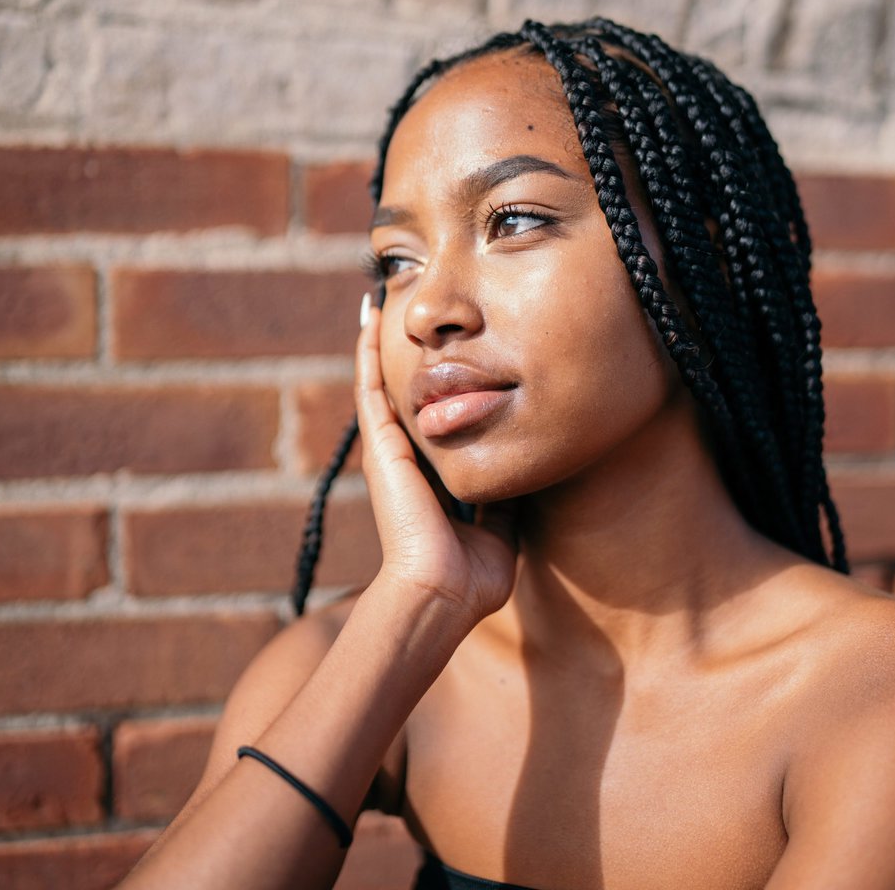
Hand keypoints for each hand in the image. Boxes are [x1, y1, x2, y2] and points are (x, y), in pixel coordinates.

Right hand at [355, 299, 518, 623]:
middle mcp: (405, 459)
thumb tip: (526, 475)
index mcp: (431, 476)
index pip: (431, 418)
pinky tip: (370, 320)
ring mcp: (389, 451)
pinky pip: (371, 389)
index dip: (433, 387)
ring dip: (379, 344)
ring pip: (379, 383)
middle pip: (400, 392)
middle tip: (404, 312)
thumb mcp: (500, 527)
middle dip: (404, 355)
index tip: (443, 355)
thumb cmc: (470, 575)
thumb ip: (507, 499)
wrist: (442, 593)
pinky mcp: (382, 447)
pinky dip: (368, 354)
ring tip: (380, 302)